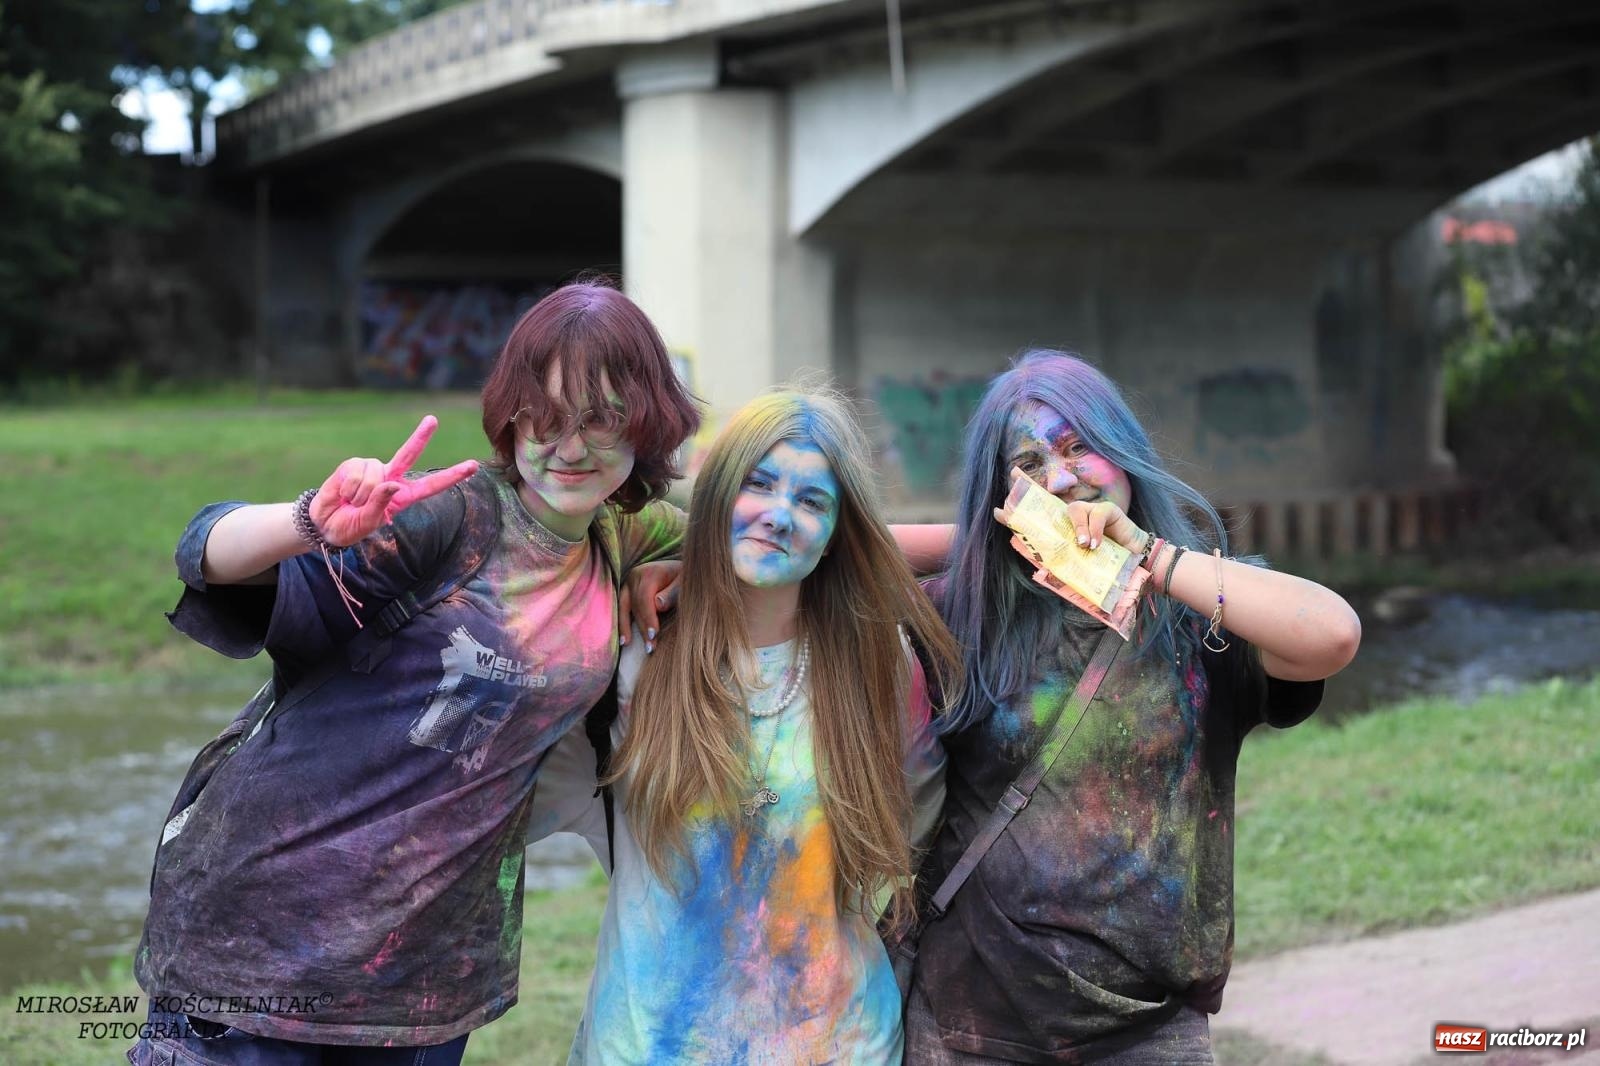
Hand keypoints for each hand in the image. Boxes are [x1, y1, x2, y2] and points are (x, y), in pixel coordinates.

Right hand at [308, 416, 478, 546]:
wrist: (324, 523)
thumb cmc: (350, 526)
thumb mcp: (368, 522)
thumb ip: (381, 504)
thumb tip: (392, 484)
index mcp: (402, 496)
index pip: (431, 485)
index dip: (452, 476)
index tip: (473, 466)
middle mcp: (390, 478)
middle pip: (408, 454)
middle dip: (420, 436)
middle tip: (433, 420)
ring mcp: (372, 469)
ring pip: (374, 475)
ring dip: (361, 494)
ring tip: (353, 502)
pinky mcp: (352, 464)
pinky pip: (355, 473)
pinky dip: (348, 487)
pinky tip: (344, 494)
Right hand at [619, 560, 681, 651]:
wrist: (679, 570)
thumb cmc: (685, 578)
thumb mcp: (684, 583)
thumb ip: (673, 592)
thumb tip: (658, 605)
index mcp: (649, 572)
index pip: (645, 598)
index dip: (649, 617)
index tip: (654, 634)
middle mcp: (635, 576)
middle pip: (635, 605)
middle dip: (642, 627)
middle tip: (650, 647)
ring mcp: (628, 584)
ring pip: (625, 608)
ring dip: (628, 628)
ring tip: (630, 645)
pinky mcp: (626, 592)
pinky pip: (621, 609)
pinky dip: (622, 624)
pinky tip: (625, 640)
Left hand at [994, 467, 1144, 552]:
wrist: (1137, 566)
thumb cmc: (1107, 566)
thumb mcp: (1079, 567)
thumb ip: (1061, 565)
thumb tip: (1039, 569)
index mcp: (1064, 531)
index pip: (1040, 516)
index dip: (1021, 511)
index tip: (998, 508)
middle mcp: (1074, 518)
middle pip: (1051, 503)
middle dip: (1031, 493)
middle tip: (1014, 484)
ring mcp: (1090, 511)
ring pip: (1074, 510)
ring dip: (1077, 529)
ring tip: (1084, 547)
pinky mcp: (1107, 510)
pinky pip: (1096, 514)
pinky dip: (1094, 531)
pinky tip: (1096, 545)